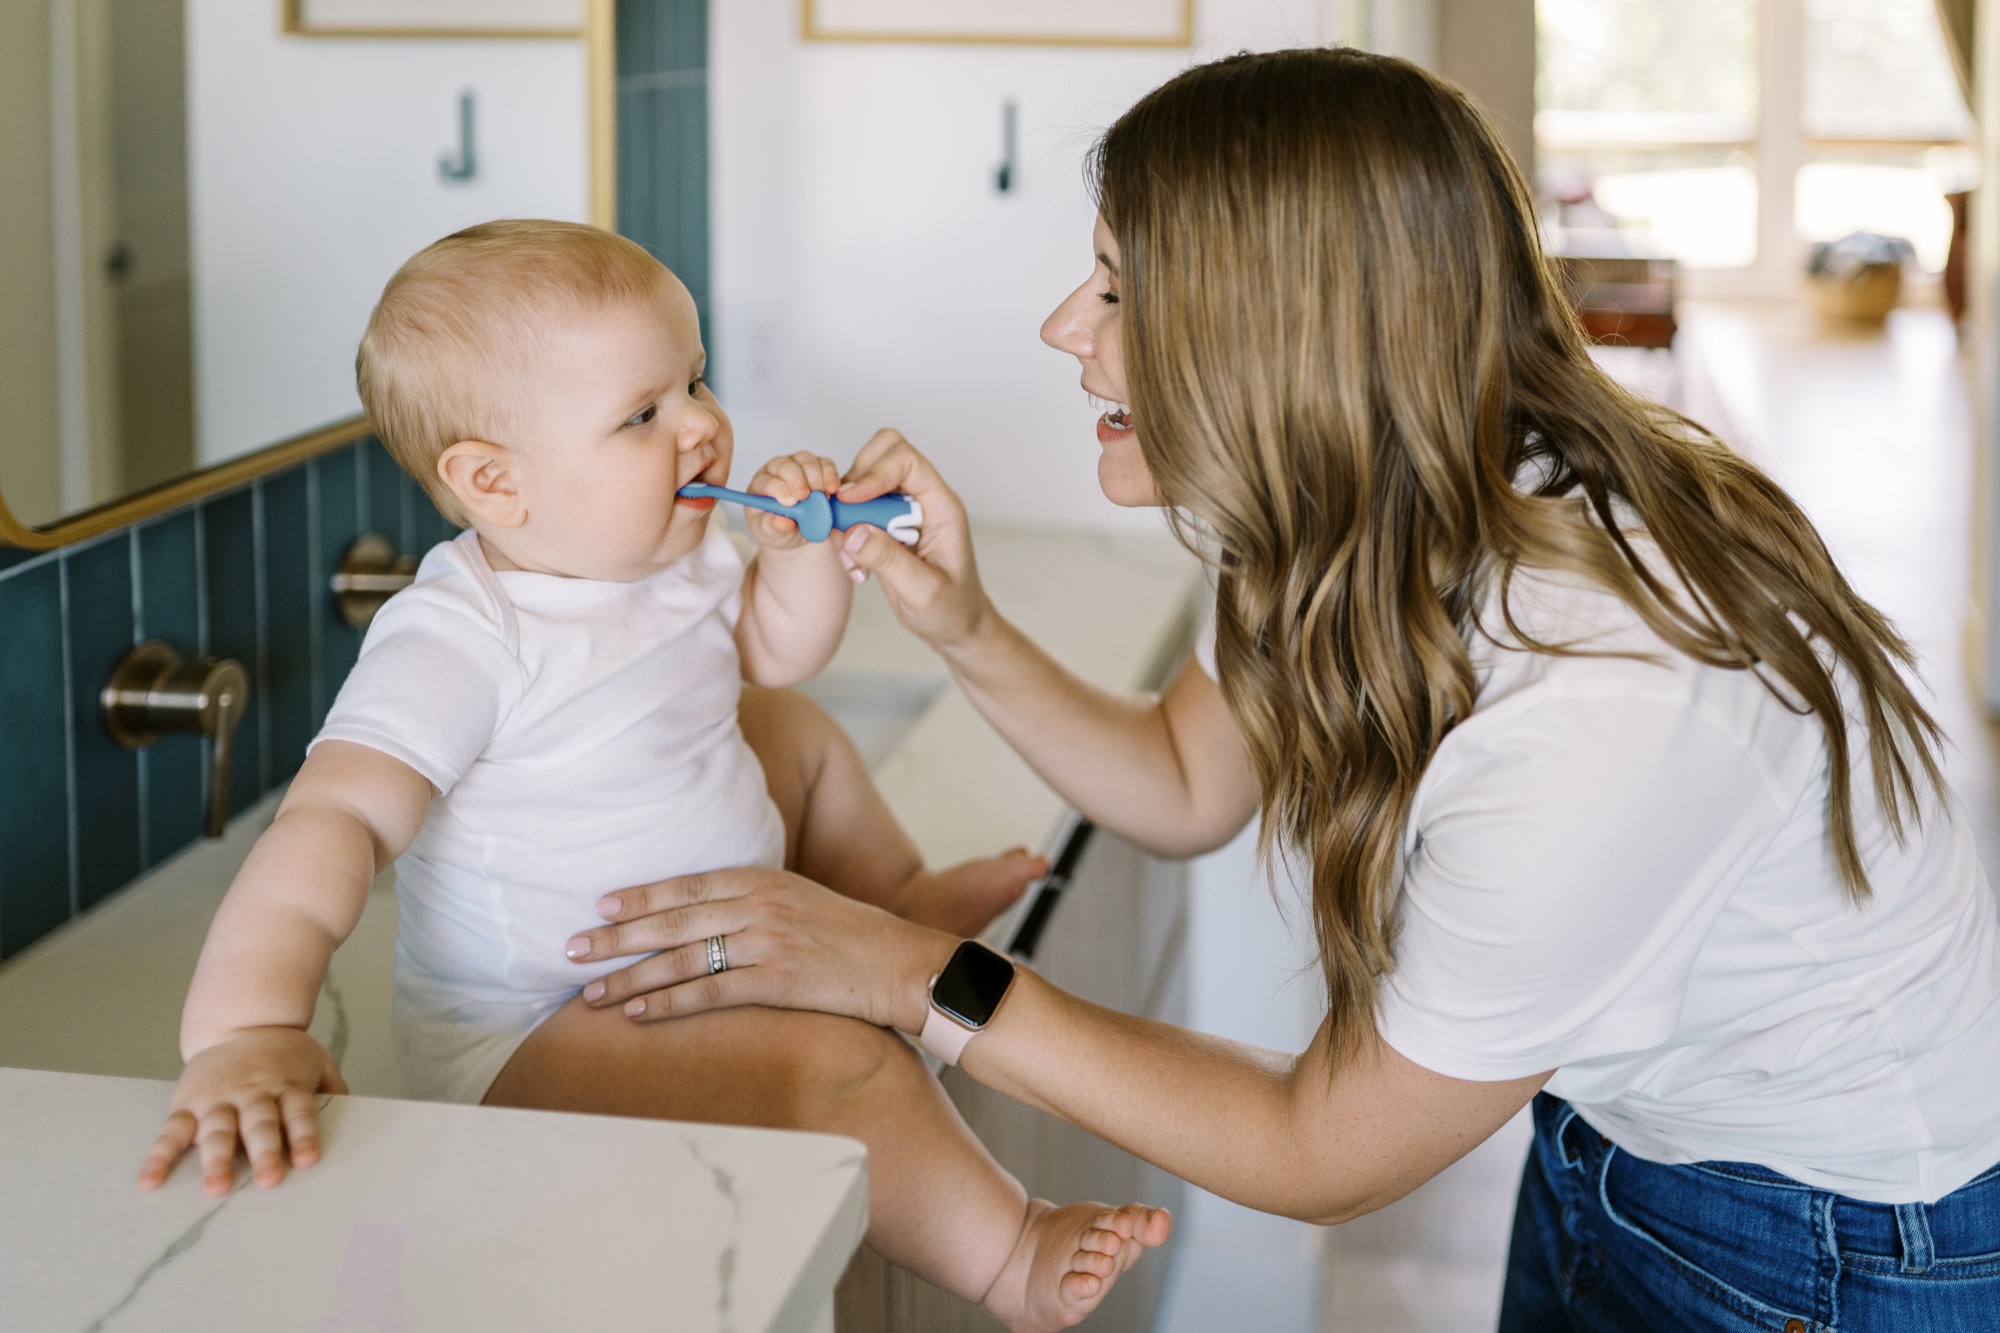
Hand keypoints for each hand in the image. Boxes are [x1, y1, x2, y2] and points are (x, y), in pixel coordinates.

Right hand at [137, 1027, 346, 1195]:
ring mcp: (218, 1099)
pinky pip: (171, 1132)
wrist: (239, 1022)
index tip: (308, 1159)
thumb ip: (333, 1088)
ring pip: (217, 1130)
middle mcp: (252, 1093)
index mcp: (286, 1085)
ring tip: (215, 1187)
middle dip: (264, 1153)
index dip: (304, 1135)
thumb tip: (357, 1115)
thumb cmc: (281, 1054)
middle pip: (260, 1124)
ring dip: (216, 1160)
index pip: (299, 1112)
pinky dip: (159, 1156)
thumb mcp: (315, 1061)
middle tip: (268, 1180)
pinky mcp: (187, 1104)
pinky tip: (150, 1180)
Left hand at [564, 866, 957, 1033]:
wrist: (907, 964)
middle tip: (569, 948)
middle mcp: (763, 905)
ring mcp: (770, 941)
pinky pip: (711, 992)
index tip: (600, 902)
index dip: (641, 894)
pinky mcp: (780, 980)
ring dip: (630, 976)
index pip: (690, 884)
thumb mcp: (807, 903)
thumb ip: (760, 904)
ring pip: (683, 957)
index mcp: (768, 880)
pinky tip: (637, 1014)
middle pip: (673, 918)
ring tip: (590, 992)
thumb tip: (712, 919)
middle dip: (616, 935)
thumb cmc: (859, 939)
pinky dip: (668, 1003)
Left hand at [745, 451, 843, 550]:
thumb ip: (774, 528)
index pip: (765, 481)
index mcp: (761, 486)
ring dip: (816, 477)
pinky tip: (832, 489)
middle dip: (797, 479)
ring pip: (806, 460)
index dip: (778, 489)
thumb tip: (783, 522)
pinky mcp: (818, 467)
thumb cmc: (779, 529)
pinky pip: (825, 464)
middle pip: (785, 465)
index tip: (790, 502)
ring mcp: (799, 466)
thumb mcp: (771, 533)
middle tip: (805, 496)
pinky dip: (830, 475)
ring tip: (823, 496)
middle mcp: (778, 471)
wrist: (798, 532)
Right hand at [836, 429, 990, 651]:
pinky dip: (845, 533)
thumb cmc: (953, 609)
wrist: (956, 627)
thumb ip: (889, 560)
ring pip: (863, 481)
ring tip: (851, 556)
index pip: (907, 461)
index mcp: (942, 506)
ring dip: (846, 511)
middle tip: (840, 513)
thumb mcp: (924, 592)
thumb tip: (852, 532)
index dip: (874, 473)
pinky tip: (856, 568)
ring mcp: (902, 512)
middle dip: (855, 479)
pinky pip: (856, 512)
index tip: (848, 499)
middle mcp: (922, 501)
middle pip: (883, 454)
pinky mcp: (885, 528)